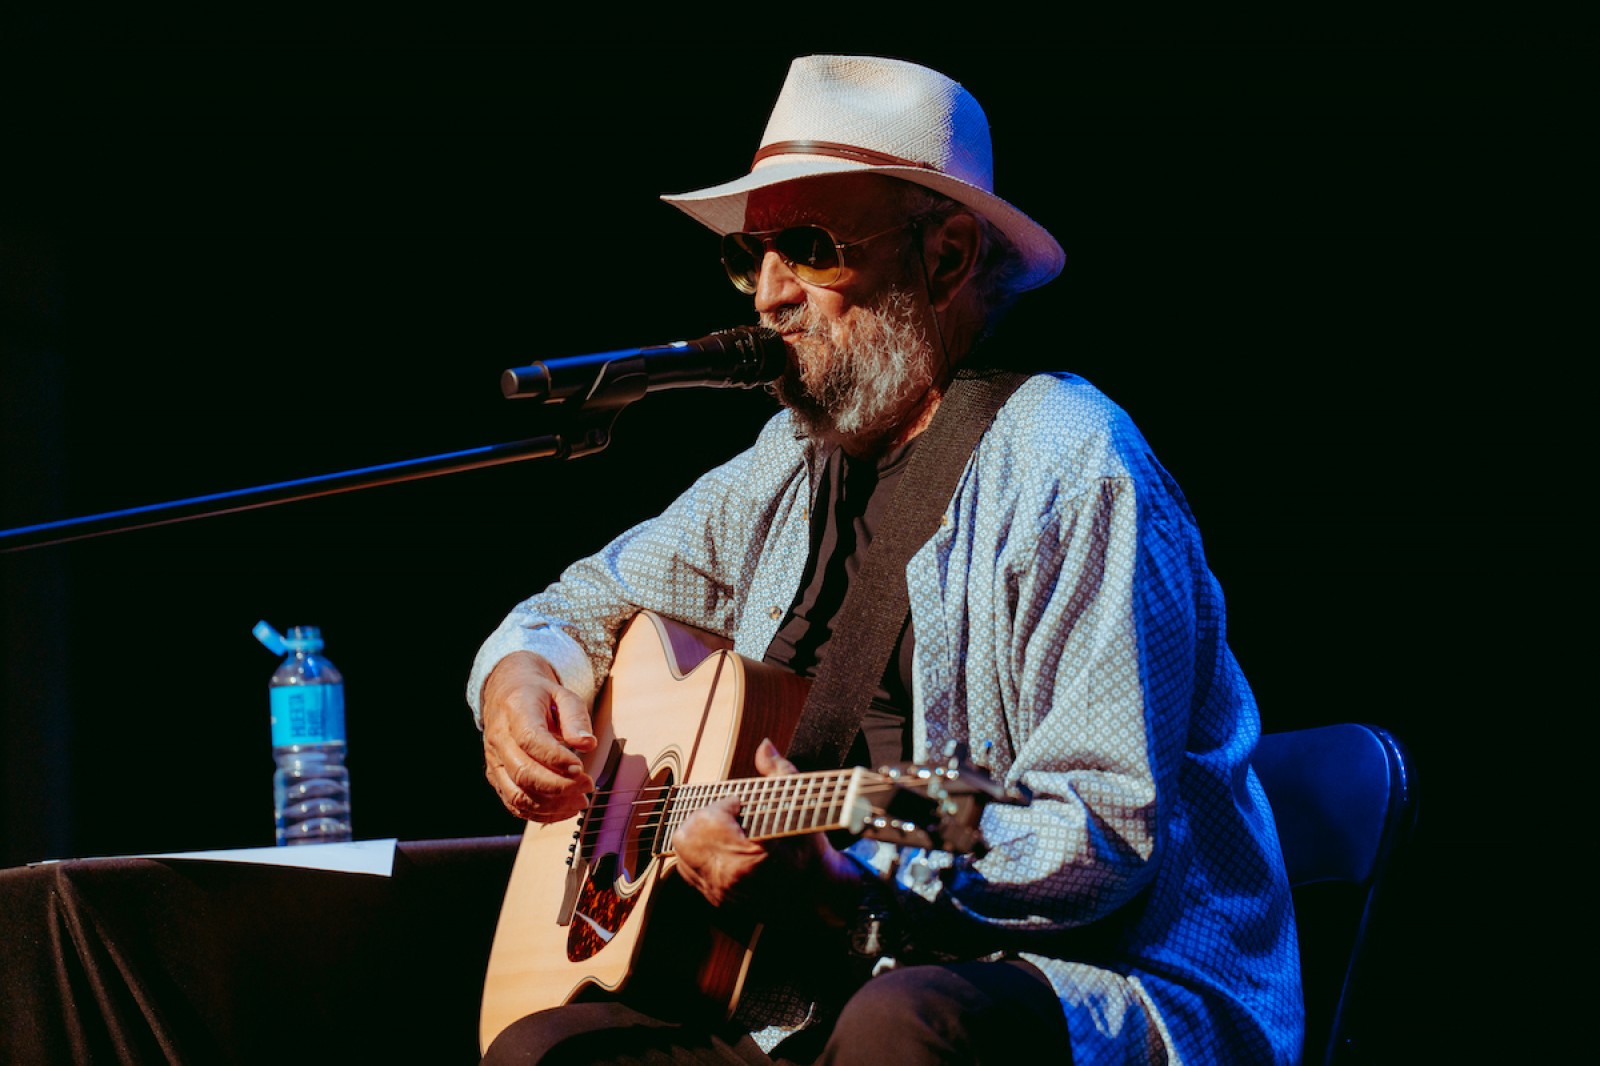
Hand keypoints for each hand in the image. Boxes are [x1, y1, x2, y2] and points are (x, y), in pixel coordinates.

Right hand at [481, 651, 597, 821]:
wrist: (507, 694)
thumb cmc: (538, 695)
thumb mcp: (562, 694)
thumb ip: (576, 717)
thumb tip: (587, 743)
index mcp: (515, 712)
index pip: (530, 740)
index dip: (556, 759)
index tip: (581, 768)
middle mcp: (499, 739)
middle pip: (523, 772)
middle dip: (559, 786)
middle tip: (587, 786)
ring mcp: (495, 762)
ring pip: (517, 795)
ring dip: (551, 805)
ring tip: (580, 801)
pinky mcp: (497, 778)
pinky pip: (514, 804)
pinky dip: (540, 814)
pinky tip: (565, 809)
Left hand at [673, 739, 865, 921]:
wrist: (818, 894)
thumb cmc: (810, 847)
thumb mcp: (802, 805)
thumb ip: (779, 772)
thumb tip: (764, 745)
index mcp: (747, 857)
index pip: (710, 819)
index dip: (725, 804)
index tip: (742, 804)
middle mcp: (728, 879)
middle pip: (686, 835)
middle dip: (704, 817)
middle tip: (728, 814)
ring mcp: (720, 892)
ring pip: (682, 853)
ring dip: (697, 834)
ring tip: (723, 828)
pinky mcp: (716, 900)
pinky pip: (688, 870)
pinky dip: (696, 853)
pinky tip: (719, 844)